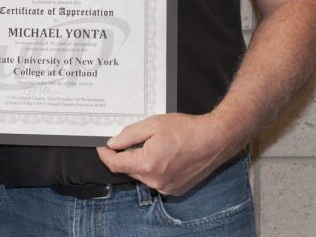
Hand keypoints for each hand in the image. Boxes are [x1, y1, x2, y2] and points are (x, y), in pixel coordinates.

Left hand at [96, 113, 239, 195]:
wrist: (214, 139)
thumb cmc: (186, 129)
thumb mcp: (152, 124)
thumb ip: (129, 135)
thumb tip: (112, 144)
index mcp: (147, 165)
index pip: (116, 164)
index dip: (105, 155)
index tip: (101, 147)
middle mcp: (155, 181)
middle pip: (129, 169)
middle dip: (125, 155)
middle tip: (130, 139)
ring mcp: (166, 188)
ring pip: (142, 175)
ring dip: (141, 162)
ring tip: (154, 145)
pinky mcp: (175, 190)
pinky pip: (156, 180)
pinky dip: (154, 169)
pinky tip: (164, 155)